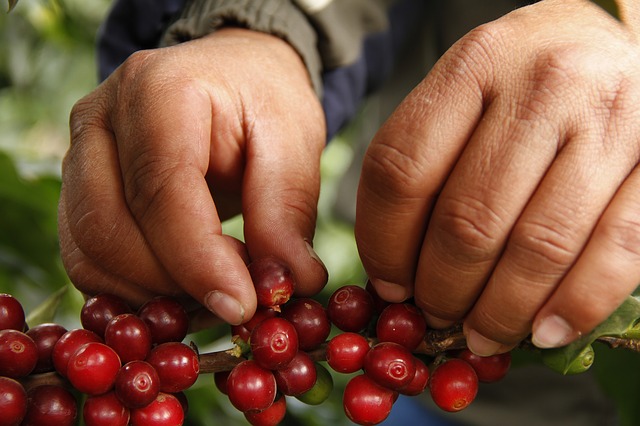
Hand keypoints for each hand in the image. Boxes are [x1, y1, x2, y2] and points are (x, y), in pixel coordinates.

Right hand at [59, 28, 327, 324]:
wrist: (230, 75)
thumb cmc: (263, 102)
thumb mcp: (293, 142)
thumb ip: (286, 212)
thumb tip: (290, 284)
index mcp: (158, 91)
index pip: (161, 190)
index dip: (198, 260)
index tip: (242, 305)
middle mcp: (100, 119)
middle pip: (109, 229)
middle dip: (175, 283)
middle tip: (239, 295)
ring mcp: (78, 155)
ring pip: (90, 254)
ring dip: (153, 294)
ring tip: (218, 286)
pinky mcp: (77, 191)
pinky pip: (87, 260)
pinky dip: (133, 291)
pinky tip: (185, 285)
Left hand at [356, 0, 639, 354]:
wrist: (606, 41)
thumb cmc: (518, 84)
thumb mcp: (460, 95)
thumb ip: (422, 165)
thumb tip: (395, 272)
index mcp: (474, 66)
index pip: (402, 171)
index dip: (384, 244)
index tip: (388, 283)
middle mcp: (544, 86)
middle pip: (468, 219)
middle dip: (442, 289)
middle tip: (434, 314)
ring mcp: (610, 121)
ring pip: (538, 247)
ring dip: (500, 311)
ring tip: (479, 334)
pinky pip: (616, 251)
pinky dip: (573, 306)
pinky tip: (541, 332)